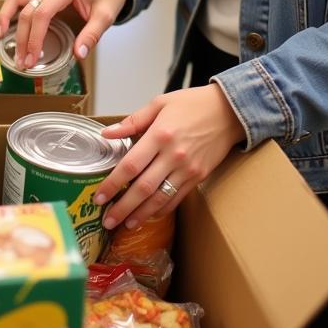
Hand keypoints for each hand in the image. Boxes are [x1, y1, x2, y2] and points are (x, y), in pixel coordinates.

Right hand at [0, 0, 128, 67]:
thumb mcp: (106, 15)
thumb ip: (92, 35)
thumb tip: (78, 55)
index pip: (42, 15)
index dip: (34, 38)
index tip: (32, 59)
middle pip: (27, 11)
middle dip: (22, 39)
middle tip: (22, 62)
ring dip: (7, 21)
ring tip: (2, 41)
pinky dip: (8, 10)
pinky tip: (3, 26)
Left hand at [93, 84, 246, 229]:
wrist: (228, 111)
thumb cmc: (192, 104)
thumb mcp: (160, 103)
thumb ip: (133, 121)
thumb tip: (107, 133)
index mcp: (160, 135)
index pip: (131, 166)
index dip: (113, 184)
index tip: (99, 197)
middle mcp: (173, 156)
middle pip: (143, 188)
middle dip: (122, 207)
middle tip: (107, 221)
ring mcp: (187, 170)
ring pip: (160, 199)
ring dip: (141, 214)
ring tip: (125, 224)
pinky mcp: (198, 177)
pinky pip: (177, 198)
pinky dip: (162, 209)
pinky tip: (149, 216)